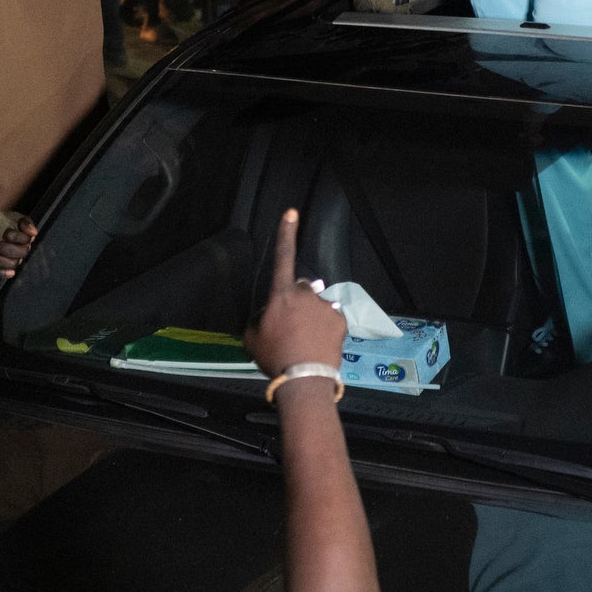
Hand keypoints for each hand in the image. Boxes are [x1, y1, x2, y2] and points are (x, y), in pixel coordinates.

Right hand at [243, 209, 344, 380]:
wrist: (304, 379)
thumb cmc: (273, 357)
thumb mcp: (252, 337)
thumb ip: (259, 319)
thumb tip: (268, 314)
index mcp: (280, 295)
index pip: (282, 257)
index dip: (286, 232)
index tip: (292, 212)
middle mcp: (305, 294)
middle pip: (300, 289)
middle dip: (296, 301)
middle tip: (290, 327)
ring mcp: (325, 306)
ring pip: (315, 305)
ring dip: (310, 316)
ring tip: (306, 341)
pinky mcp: (340, 319)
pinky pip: (330, 318)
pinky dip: (325, 327)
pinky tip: (319, 344)